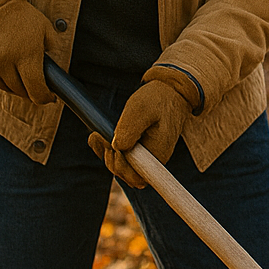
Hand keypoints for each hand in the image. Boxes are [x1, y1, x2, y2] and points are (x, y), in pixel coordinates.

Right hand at [0, 0, 54, 103]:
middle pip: (20, 91)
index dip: (44, 97)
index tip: (49, 97)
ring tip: (18, 73)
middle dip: (30, 90)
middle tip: (36, 85)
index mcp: (26, 54)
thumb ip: (53, 47)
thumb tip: (54, 69)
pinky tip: (3, 69)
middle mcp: (5, 62)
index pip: (36, 89)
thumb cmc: (19, 14)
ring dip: (14, 86)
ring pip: (5, 88)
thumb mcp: (44, 27)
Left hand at [87, 71, 196, 187]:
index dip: (121, 169)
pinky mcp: (140, 148)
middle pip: (126, 174)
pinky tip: (99, 137)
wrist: (170, 91)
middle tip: (101, 137)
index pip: (137, 177)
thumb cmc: (157, 99)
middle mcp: (153, 159)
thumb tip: (117, 148)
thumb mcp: (141, 109)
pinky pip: (122, 157)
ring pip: (122, 166)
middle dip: (110, 159)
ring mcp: (147, 155)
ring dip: (106, 153)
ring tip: (98, 135)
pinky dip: (108, 149)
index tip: (114, 149)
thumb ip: (129, 130)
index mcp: (158, 154)